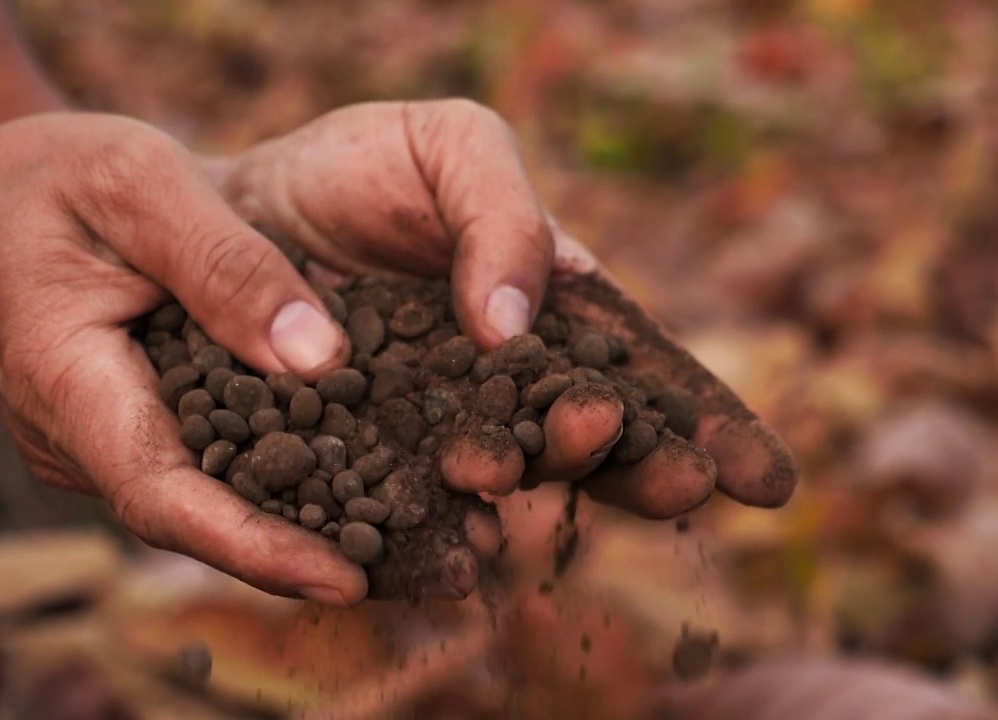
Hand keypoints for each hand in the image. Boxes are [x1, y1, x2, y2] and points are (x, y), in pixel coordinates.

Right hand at [0, 112, 374, 603]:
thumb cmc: (45, 184)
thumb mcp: (134, 182)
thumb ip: (221, 262)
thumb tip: (320, 354)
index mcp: (71, 384)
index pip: (161, 495)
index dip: (253, 546)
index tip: (343, 578)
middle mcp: (87, 441)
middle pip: (204, 518)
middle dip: (309, 550)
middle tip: (425, 563)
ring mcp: (110, 444)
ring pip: (215, 499)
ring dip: (310, 518)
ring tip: (420, 533)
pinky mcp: (140, 430)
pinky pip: (215, 464)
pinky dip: (288, 470)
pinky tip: (372, 471)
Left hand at [215, 100, 796, 515]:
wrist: (233, 200)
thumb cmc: (360, 168)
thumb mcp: (452, 149)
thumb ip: (505, 220)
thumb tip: (513, 331)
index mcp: (549, 308)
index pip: (643, 371)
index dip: (704, 423)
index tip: (764, 478)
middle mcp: (503, 382)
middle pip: (590, 435)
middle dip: (639, 465)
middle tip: (682, 486)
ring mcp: (433, 423)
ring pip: (505, 466)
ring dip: (534, 479)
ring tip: (545, 474)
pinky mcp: (356, 452)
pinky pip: (403, 494)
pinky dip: (434, 522)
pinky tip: (459, 547)